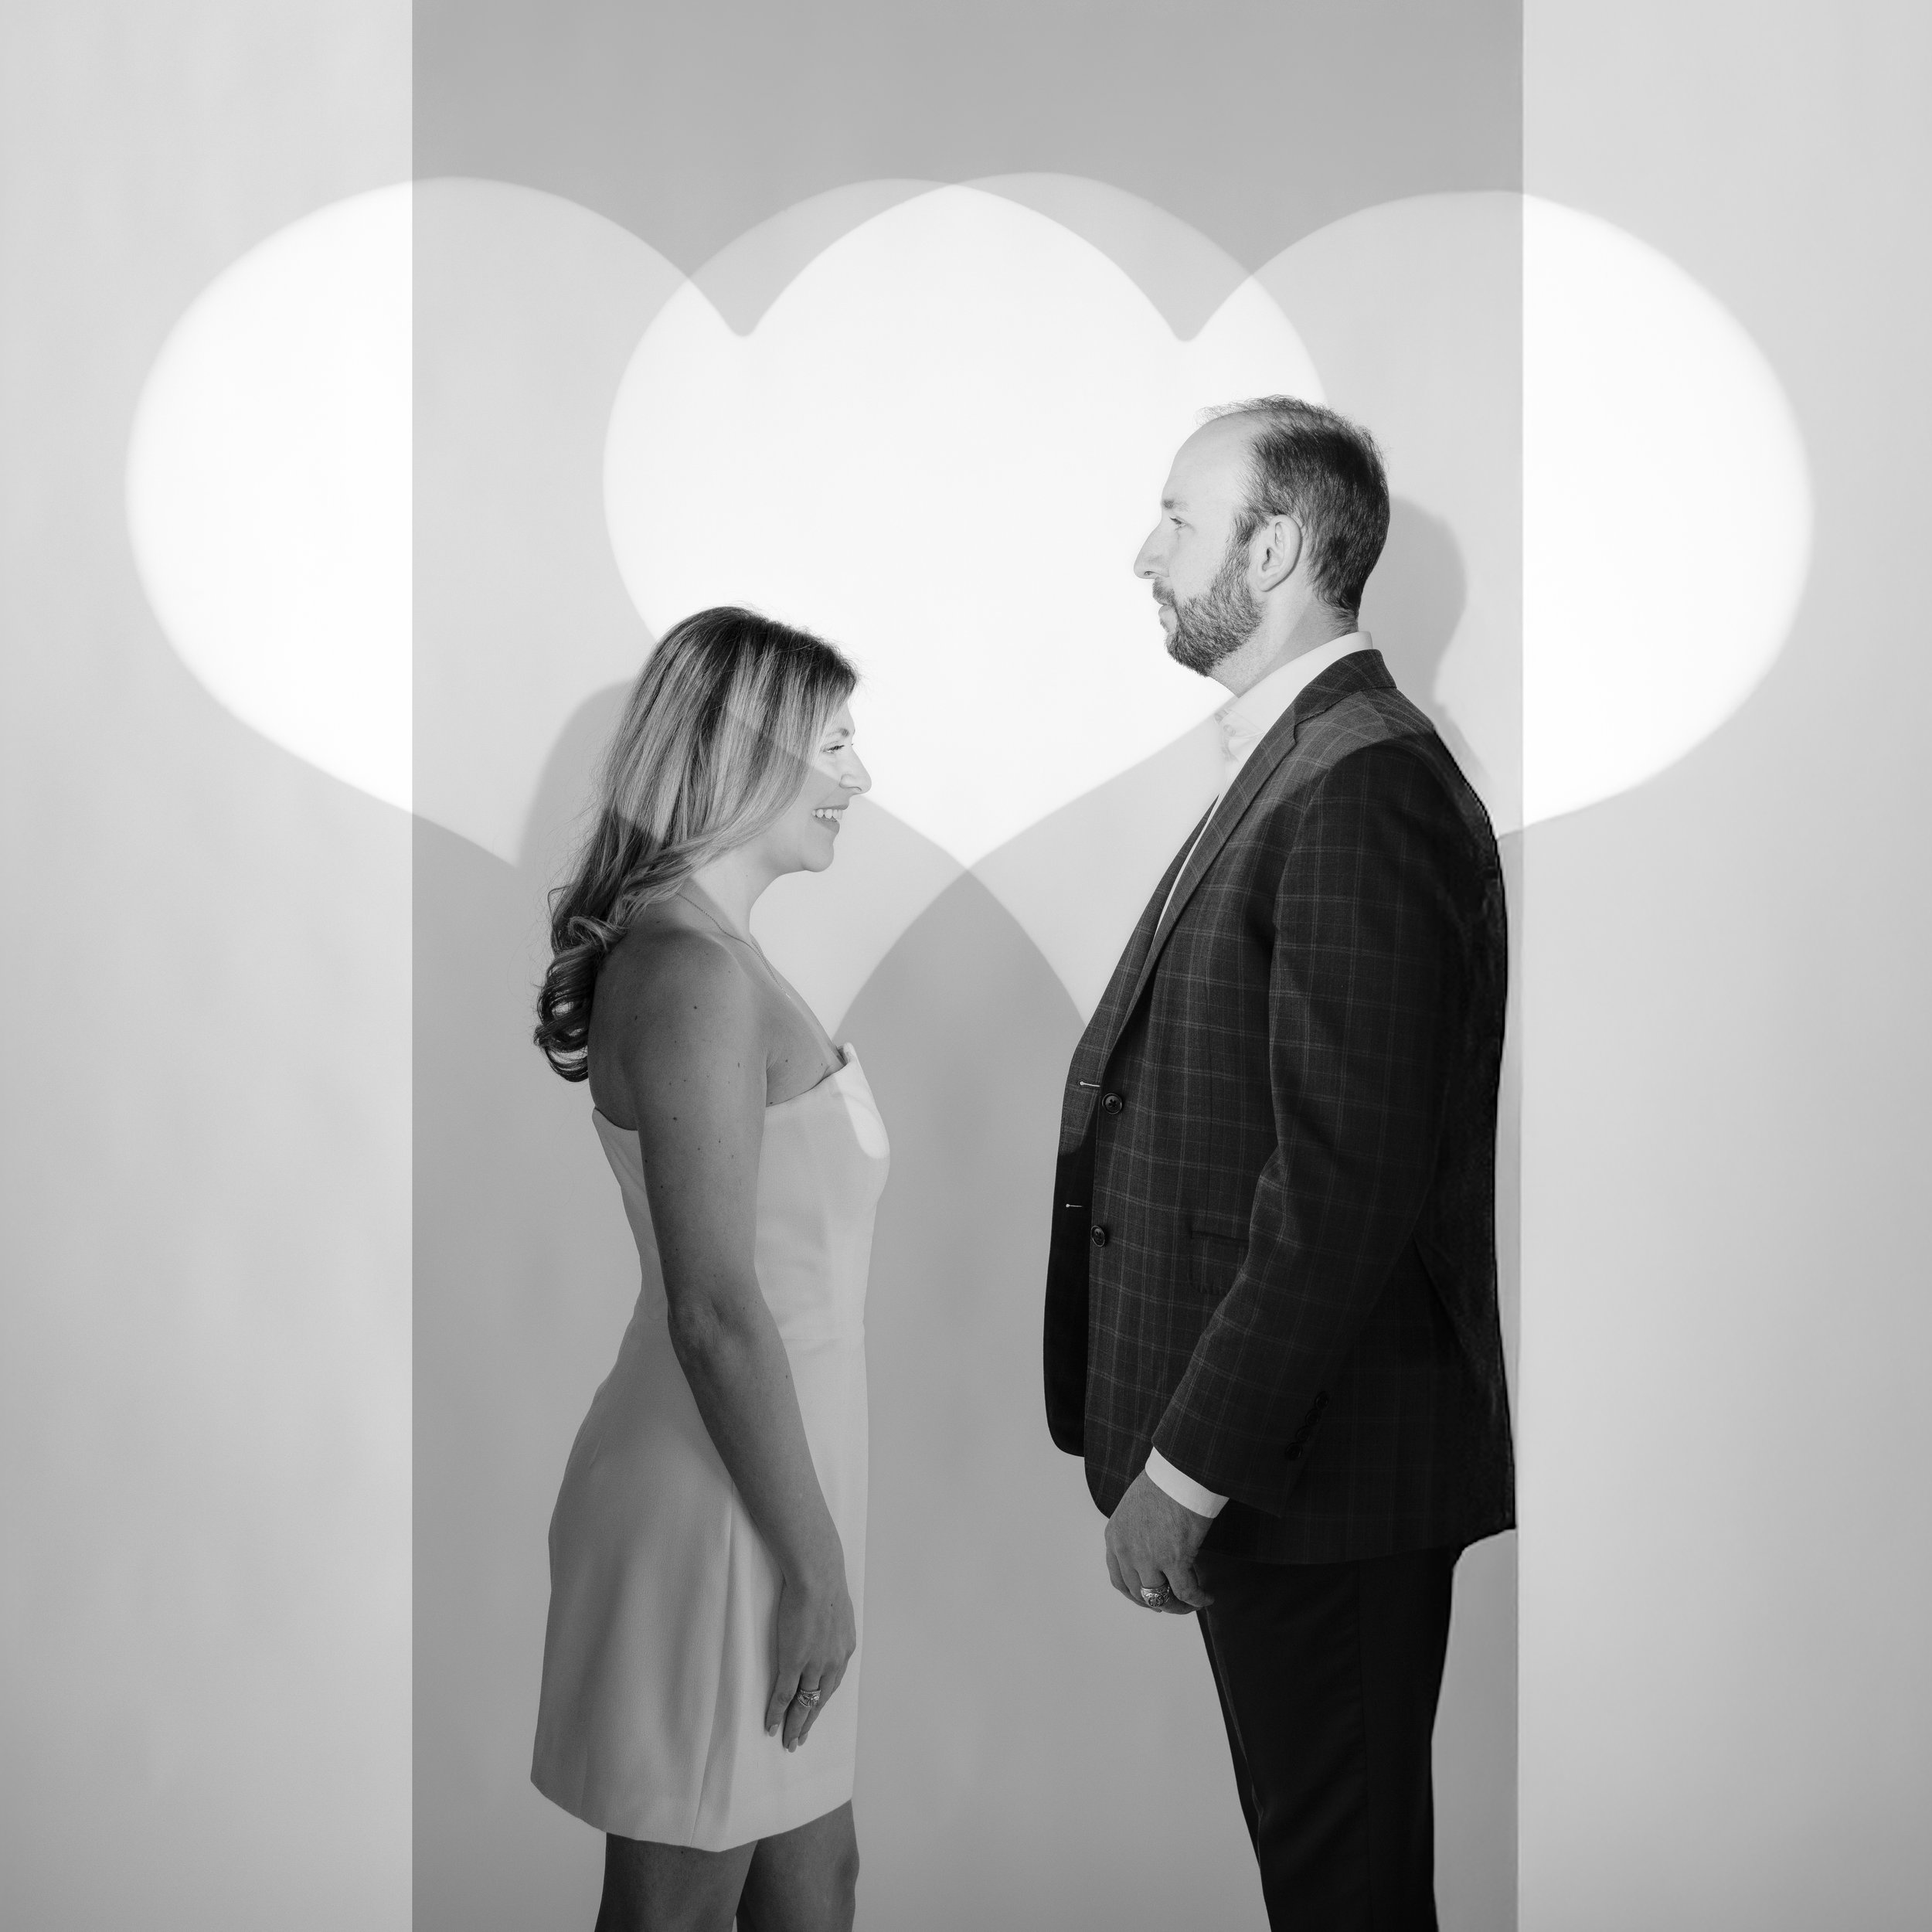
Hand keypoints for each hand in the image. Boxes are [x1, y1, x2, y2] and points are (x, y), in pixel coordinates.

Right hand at [765, 1560, 856, 1749]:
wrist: (817, 1576)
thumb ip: (833, 1629)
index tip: (813, 1715)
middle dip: (809, 1722)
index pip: (831, 1685)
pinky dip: (777, 1713)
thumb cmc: (825, 1585)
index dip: (820, 1703)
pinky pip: (785, 1694)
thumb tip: (827, 1631)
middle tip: (799, 1740)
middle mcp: (833, 1663)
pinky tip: (771, 1726)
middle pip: (819, 1701)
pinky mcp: (794, 1661)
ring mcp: (814, 1664)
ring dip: (795, 1725)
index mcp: (844, 1651)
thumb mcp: (838, 1612)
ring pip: (804, 1703)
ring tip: (788, 1741)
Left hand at [1104, 1469, 1213, 1614]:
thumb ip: (1136, 1534)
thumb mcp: (1135, 1510)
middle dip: (1158, 1602)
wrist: (1180, 1472)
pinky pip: (1186, 1592)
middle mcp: (1126, 1551)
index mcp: (1114, 1537)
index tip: (1150, 1598)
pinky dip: (1197, 1599)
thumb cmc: (1163, 1483)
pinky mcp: (1174, 1560)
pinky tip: (1206, 1597)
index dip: (1136, 1594)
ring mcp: (1148, 1558)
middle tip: (1173, 1603)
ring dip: (1178, 1606)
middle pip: (1139, 1593)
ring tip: (1192, 1603)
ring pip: (1161, 1598)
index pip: (1119, 1579)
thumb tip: (1152, 1552)